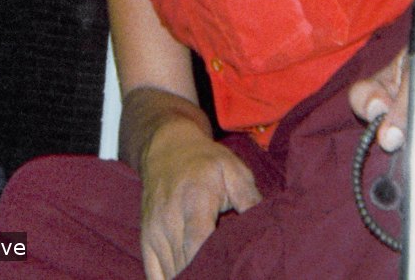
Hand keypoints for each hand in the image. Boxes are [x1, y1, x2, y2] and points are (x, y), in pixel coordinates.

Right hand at [139, 119, 261, 279]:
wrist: (168, 147)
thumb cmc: (206, 161)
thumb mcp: (234, 170)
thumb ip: (249, 199)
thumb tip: (269, 226)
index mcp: (195, 200)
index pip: (197, 243)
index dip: (211, 266)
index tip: (230, 274)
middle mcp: (169, 218)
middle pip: (184, 265)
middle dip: (206, 275)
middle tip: (229, 274)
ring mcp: (154, 231)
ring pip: (170, 274)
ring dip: (190, 279)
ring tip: (211, 275)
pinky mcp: (146, 240)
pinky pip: (154, 275)